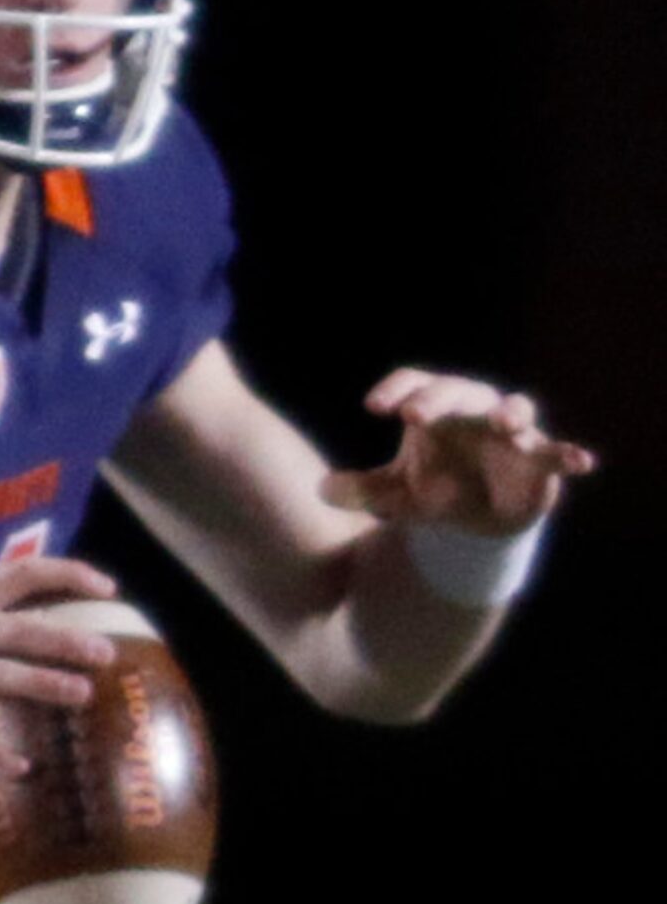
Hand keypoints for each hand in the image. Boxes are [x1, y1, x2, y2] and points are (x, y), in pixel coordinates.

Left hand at [319, 368, 596, 533]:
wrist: (475, 520)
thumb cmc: (434, 490)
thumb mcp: (391, 496)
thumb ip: (359, 491)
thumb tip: (322, 490)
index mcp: (434, 410)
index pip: (414, 384)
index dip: (395, 388)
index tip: (372, 407)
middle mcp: (472, 411)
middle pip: (457, 390)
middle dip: (437, 397)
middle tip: (412, 413)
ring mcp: (509, 433)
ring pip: (514, 409)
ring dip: (510, 413)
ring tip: (505, 422)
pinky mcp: (538, 460)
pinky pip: (555, 452)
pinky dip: (568, 454)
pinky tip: (582, 461)